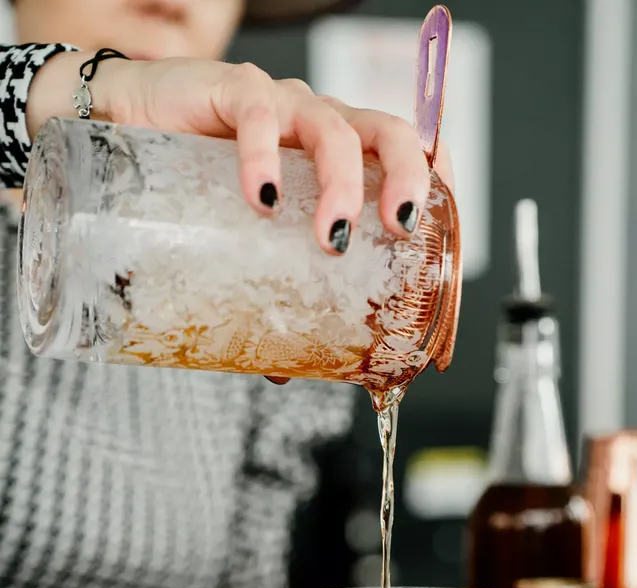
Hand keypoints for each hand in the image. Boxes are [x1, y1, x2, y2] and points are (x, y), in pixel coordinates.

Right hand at [28, 54, 433, 254]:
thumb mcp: (249, 242)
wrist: (122, 128)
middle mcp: (320, 124)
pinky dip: (265, 157)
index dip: (436, 181)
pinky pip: (259, 113)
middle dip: (405, 180)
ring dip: (343, 185)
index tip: (438, 231)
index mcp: (339, 156)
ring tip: (330, 237)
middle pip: (389, 133)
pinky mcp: (232, 90)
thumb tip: (284, 372)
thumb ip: (271, 294)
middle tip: (396, 228)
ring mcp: (281, 105)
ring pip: (334, 127)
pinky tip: (263, 199)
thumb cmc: (198, 186)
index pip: (409, 152)